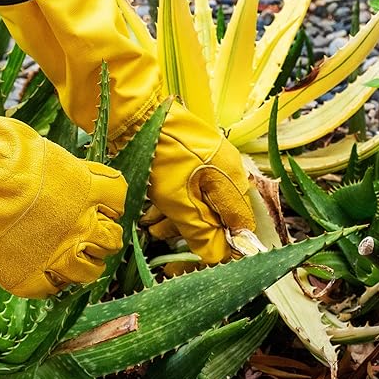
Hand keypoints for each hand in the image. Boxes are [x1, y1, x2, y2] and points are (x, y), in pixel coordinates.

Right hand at [0, 114, 126, 297]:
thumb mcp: (40, 148)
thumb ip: (60, 167)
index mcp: (84, 187)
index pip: (118, 198)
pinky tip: (37, 271)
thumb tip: (60, 169)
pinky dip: (48, 282)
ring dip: (84, 265)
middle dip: (101, 237)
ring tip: (68, 259)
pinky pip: (50, 289)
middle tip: (82, 234)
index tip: (95, 203)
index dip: (107, 202)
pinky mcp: (27, 275)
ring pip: (90, 271)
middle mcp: (79, 222)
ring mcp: (55, 252)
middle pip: (112, 239)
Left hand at [143, 102, 254, 264]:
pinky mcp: (187, 159)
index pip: (239, 227)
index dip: (221, 248)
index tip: (195, 263)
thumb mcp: (179, 200)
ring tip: (149, 226)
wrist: (138, 114)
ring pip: (197, 202)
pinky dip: (169, 202)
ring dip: (174, 219)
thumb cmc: (163, 158)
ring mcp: (207, 164)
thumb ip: (200, 230)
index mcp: (233, 182)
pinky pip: (185, 188)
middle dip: (189, 232)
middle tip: (162, 241)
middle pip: (216, 215)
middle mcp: (226, 173)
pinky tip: (148, 210)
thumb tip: (217, 258)